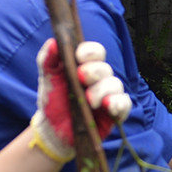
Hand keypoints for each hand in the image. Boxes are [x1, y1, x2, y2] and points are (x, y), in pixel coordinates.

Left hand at [33, 39, 129, 161]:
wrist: (53, 130)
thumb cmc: (52, 101)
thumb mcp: (47, 79)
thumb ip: (47, 59)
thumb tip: (53, 42)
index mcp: (85, 66)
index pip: (96, 52)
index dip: (90, 51)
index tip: (79, 57)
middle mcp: (99, 79)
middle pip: (106, 68)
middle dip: (94, 72)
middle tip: (80, 78)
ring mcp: (108, 95)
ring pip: (116, 84)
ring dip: (102, 90)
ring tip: (89, 101)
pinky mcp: (115, 112)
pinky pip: (124, 103)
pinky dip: (117, 103)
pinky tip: (107, 106)